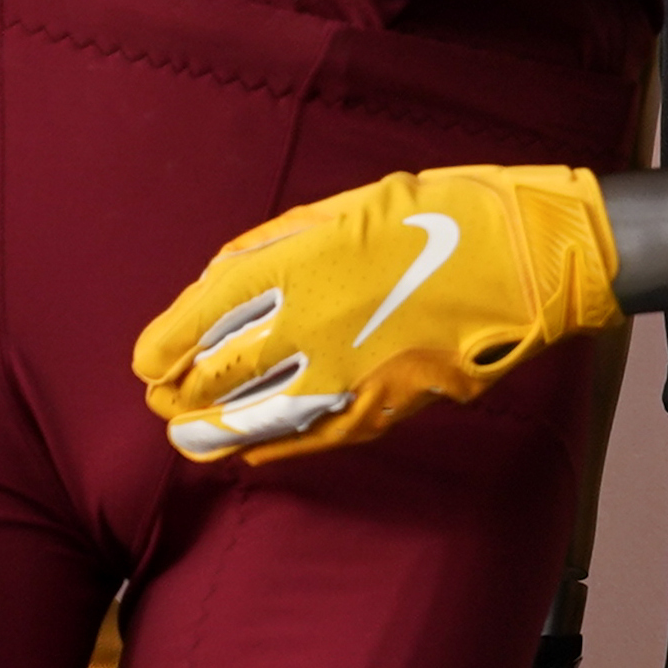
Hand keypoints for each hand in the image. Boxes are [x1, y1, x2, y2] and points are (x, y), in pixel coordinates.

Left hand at [133, 164, 620, 462]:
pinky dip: (275, 449)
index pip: (202, 316)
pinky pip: (314, 436)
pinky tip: (250, 455)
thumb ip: (271, 249)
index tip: (145, 360)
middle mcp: (309, 324)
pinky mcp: (383, 405)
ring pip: (258, 418)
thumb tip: (218, 283)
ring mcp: (345, 372)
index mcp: (294, 265)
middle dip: (182, 394)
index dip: (166, 344)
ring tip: (187, 440)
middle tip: (160, 403)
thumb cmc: (432, 215)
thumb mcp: (337, 211)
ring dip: (214, 433)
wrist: (522, 258)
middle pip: (220, 374)